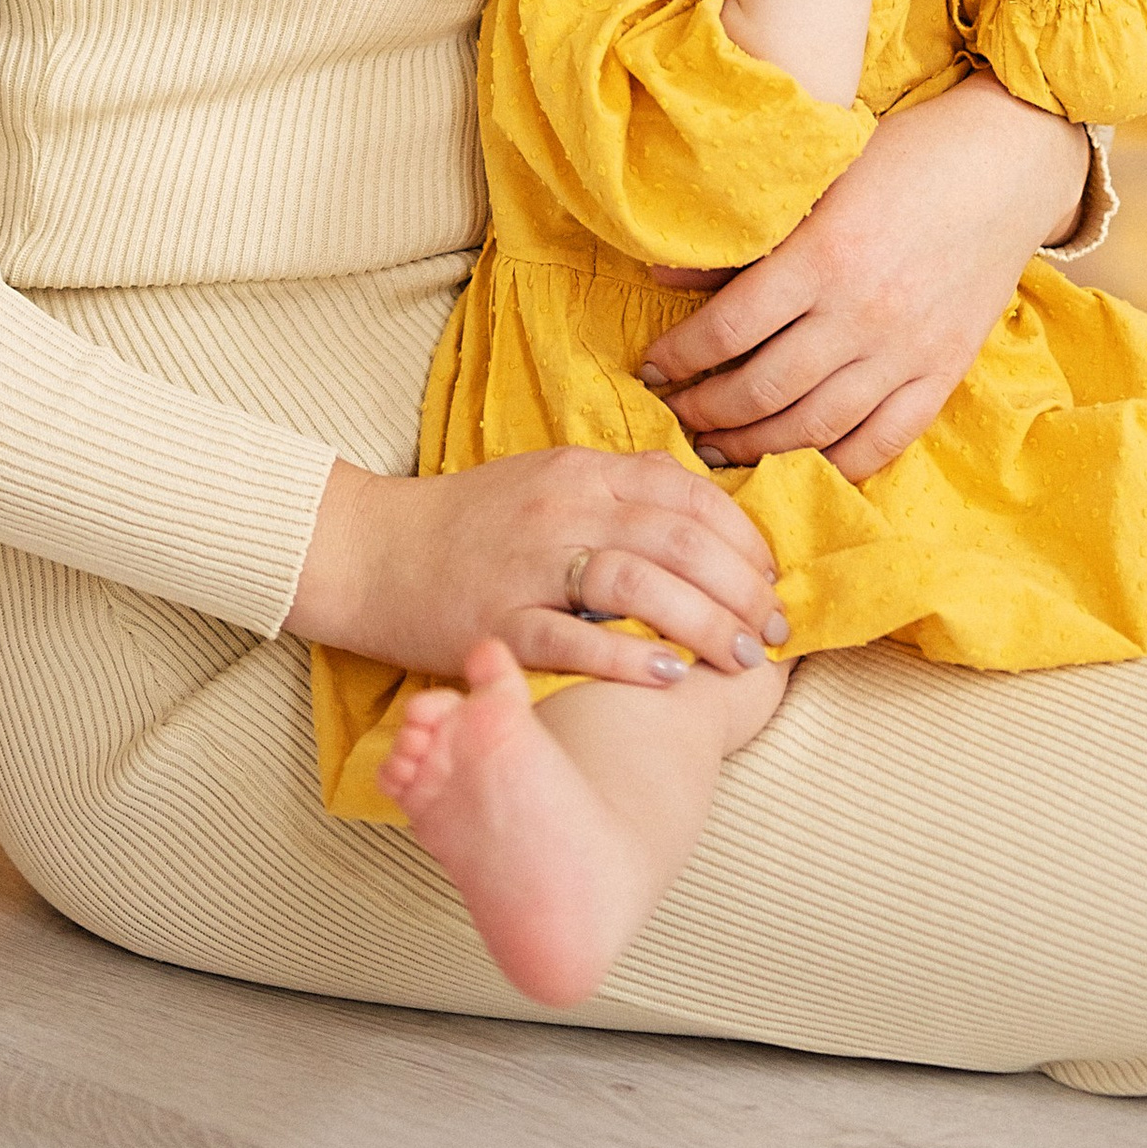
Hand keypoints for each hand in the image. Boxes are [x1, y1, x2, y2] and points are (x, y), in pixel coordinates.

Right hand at [283, 448, 788, 686]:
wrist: (374, 551)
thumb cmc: (469, 524)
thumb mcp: (547, 483)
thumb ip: (617, 492)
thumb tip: (701, 518)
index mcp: (579, 471)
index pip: (683, 492)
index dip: (741, 536)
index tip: (771, 577)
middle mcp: (561, 510)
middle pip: (674, 539)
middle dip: (738, 588)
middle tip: (772, 630)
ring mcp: (528, 565)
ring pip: (637, 584)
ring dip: (702, 623)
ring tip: (740, 658)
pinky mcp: (497, 622)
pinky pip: (573, 639)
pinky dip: (628, 659)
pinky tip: (670, 676)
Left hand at [641, 74, 1089, 480]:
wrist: (1007, 162)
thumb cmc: (905, 155)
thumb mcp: (820, 177)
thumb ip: (747, 237)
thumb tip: (662, 275)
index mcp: (825, 254)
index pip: (729, 328)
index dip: (680, 357)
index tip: (651, 368)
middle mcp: (863, 312)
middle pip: (763, 388)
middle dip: (705, 410)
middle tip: (674, 415)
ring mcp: (906, 350)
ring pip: (814, 426)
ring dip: (754, 446)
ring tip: (717, 446)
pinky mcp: (943, 372)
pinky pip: (881, 441)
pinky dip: (833, 463)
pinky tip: (797, 461)